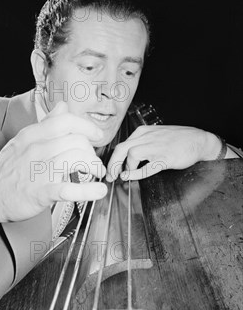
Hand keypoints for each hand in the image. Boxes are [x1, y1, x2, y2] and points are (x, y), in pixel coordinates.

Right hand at [0, 102, 106, 221]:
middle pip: (76, 141)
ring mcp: (39, 171)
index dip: (87, 126)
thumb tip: (63, 106)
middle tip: (92, 161)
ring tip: (96, 172)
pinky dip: (88, 190)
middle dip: (91, 151)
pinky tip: (98, 190)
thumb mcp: (23, 140)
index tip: (96, 135)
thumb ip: (46, 124)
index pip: (65, 121)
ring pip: (77, 159)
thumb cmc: (7, 170)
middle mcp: (36, 150)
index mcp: (32, 135)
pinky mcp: (41, 193)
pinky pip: (70, 189)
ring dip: (94, 166)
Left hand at [106, 125, 221, 181]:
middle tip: (110, 176)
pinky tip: (130, 177)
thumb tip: (126, 158)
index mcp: (143, 132)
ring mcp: (156, 147)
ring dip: (125, 167)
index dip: (113, 159)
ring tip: (125, 175)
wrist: (199, 140)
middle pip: (121, 149)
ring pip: (131, 154)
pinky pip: (146, 167)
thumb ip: (141, 143)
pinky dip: (135, 173)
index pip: (121, 145)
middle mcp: (147, 137)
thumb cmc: (178, 139)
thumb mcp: (155, 135)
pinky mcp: (165, 158)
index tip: (111, 169)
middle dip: (112, 164)